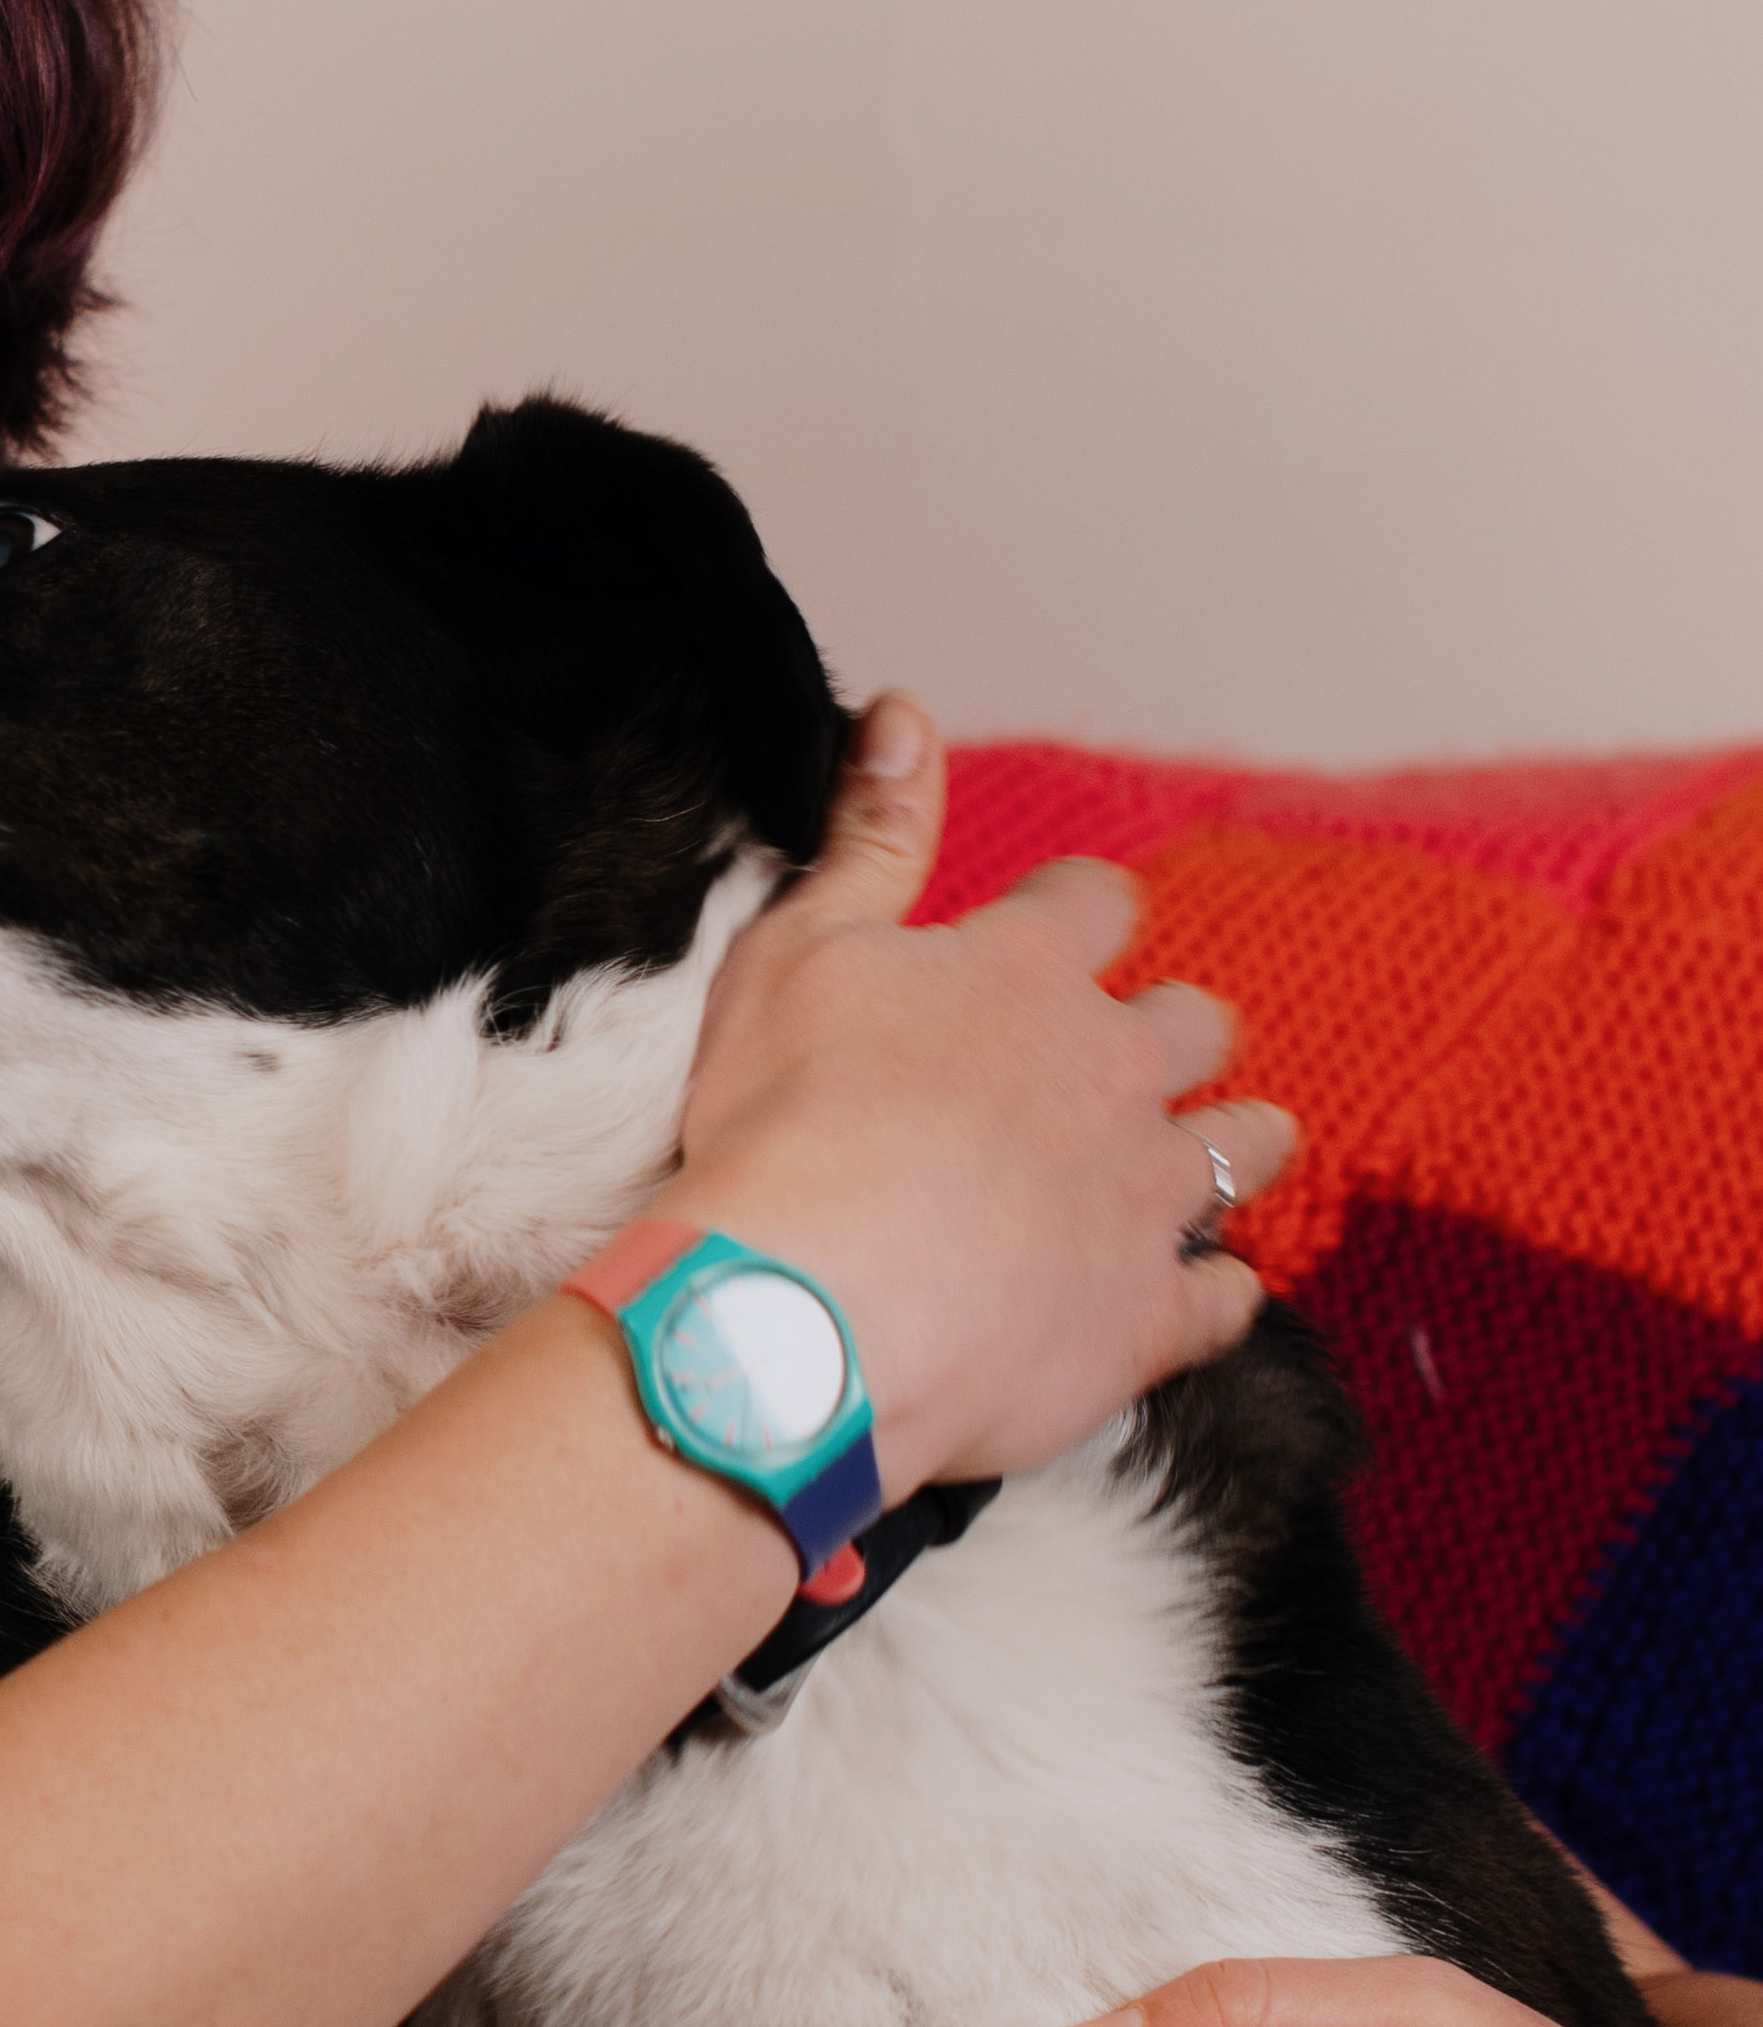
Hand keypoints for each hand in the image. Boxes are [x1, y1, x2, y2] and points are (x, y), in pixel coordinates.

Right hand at [675, 693, 1291, 1492]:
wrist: (809, 1310)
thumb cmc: (786, 1120)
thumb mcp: (798, 945)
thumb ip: (871, 834)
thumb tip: (905, 711)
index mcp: (1025, 973)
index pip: (1094, 902)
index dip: (1079, 911)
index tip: (1060, 928)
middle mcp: (1110, 1070)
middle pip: (1193, 1024)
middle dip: (1173, 1030)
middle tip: (1134, 1053)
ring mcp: (1142, 1196)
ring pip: (1241, 1149)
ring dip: (1236, 1141)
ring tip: (1223, 1149)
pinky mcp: (1148, 1315)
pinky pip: (1224, 1296)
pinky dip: (1217, 1288)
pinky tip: (1204, 1291)